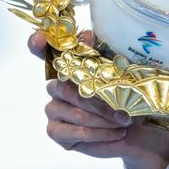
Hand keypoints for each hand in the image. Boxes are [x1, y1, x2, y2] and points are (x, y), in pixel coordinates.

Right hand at [31, 31, 168, 168]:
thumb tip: (86, 34)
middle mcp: (55, 87)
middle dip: (99, 102)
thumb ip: (100, 56)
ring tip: (125, 122)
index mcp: (67, 68)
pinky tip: (117, 133)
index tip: (39, 39)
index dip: (37, 44)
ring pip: (76, 114)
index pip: (42, 51)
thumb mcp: (119, 76)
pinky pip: (77, 132)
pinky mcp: (56, 132)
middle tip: (123, 111)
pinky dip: (100, 133)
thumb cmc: (123, 99)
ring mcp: (53, 110)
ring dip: (104, 120)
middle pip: (66, 89)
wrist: (131, 130)